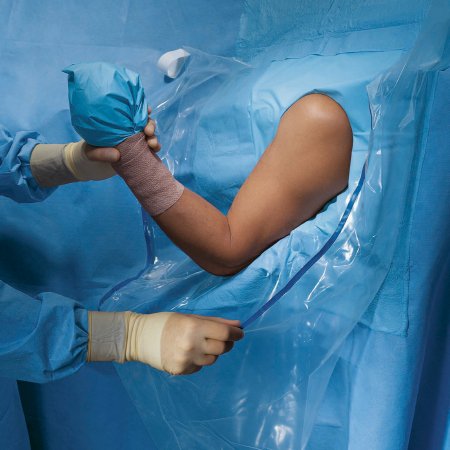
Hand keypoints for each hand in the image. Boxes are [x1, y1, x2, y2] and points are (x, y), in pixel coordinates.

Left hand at [87, 106, 160, 163]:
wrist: (91, 165)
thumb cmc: (89, 152)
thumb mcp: (91, 151)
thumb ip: (101, 153)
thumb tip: (117, 155)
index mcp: (118, 123)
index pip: (132, 112)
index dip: (142, 110)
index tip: (148, 110)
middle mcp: (129, 130)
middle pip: (145, 122)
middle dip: (150, 125)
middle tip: (148, 131)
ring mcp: (135, 141)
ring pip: (150, 135)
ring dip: (154, 138)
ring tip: (152, 144)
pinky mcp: (140, 152)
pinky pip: (151, 148)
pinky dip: (156, 147)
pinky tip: (154, 150)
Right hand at [125, 312, 243, 374]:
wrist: (141, 337)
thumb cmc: (168, 323)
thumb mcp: (191, 317)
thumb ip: (216, 322)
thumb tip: (238, 325)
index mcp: (194, 327)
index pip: (224, 332)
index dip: (236, 333)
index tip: (240, 332)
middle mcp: (192, 344)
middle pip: (222, 348)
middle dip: (227, 343)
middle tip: (223, 338)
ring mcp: (186, 359)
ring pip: (213, 359)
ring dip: (212, 352)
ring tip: (199, 344)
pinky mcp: (181, 370)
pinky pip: (200, 366)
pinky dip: (199, 360)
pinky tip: (188, 352)